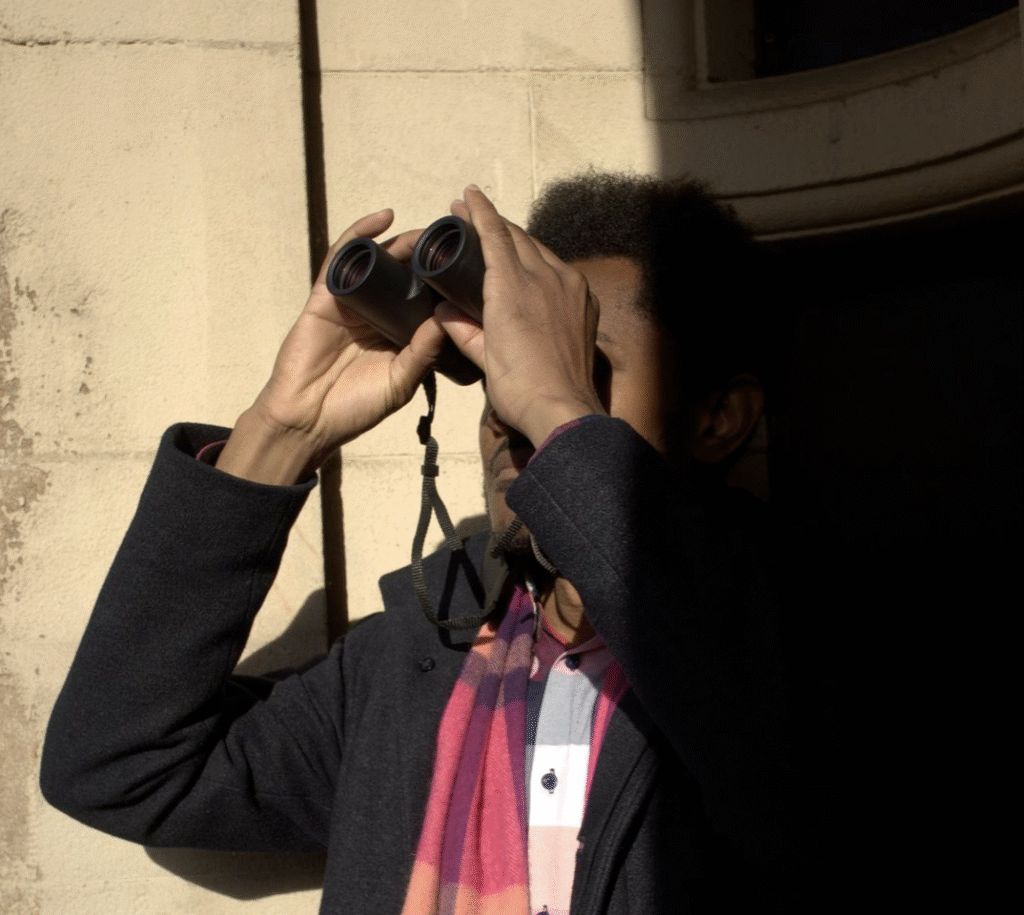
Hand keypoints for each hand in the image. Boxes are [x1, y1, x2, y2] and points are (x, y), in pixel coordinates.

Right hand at [216, 210, 445, 483]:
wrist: (308, 421)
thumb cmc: (355, 408)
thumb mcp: (400, 382)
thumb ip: (422, 353)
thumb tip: (446, 318)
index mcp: (398, 333)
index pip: (425, 298)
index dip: (444, 281)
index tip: (470, 265)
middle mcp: (377, 313)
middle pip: (405, 274)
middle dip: (427, 257)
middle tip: (452, 243)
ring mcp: (350, 302)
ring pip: (379, 261)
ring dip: (401, 242)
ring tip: (426, 233)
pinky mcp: (325, 296)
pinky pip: (342, 257)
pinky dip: (361, 234)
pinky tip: (383, 218)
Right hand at [436, 186, 605, 446]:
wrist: (563, 409)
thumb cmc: (519, 387)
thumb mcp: (483, 357)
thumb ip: (462, 329)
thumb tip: (443, 312)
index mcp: (512, 287)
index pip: (495, 235)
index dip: (480, 212)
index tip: (467, 195)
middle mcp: (545, 277)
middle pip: (519, 237)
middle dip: (496, 224)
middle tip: (475, 218)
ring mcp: (571, 287)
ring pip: (541, 251)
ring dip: (520, 243)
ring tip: (501, 244)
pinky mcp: (586, 302)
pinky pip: (561, 270)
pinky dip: (542, 264)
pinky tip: (533, 272)